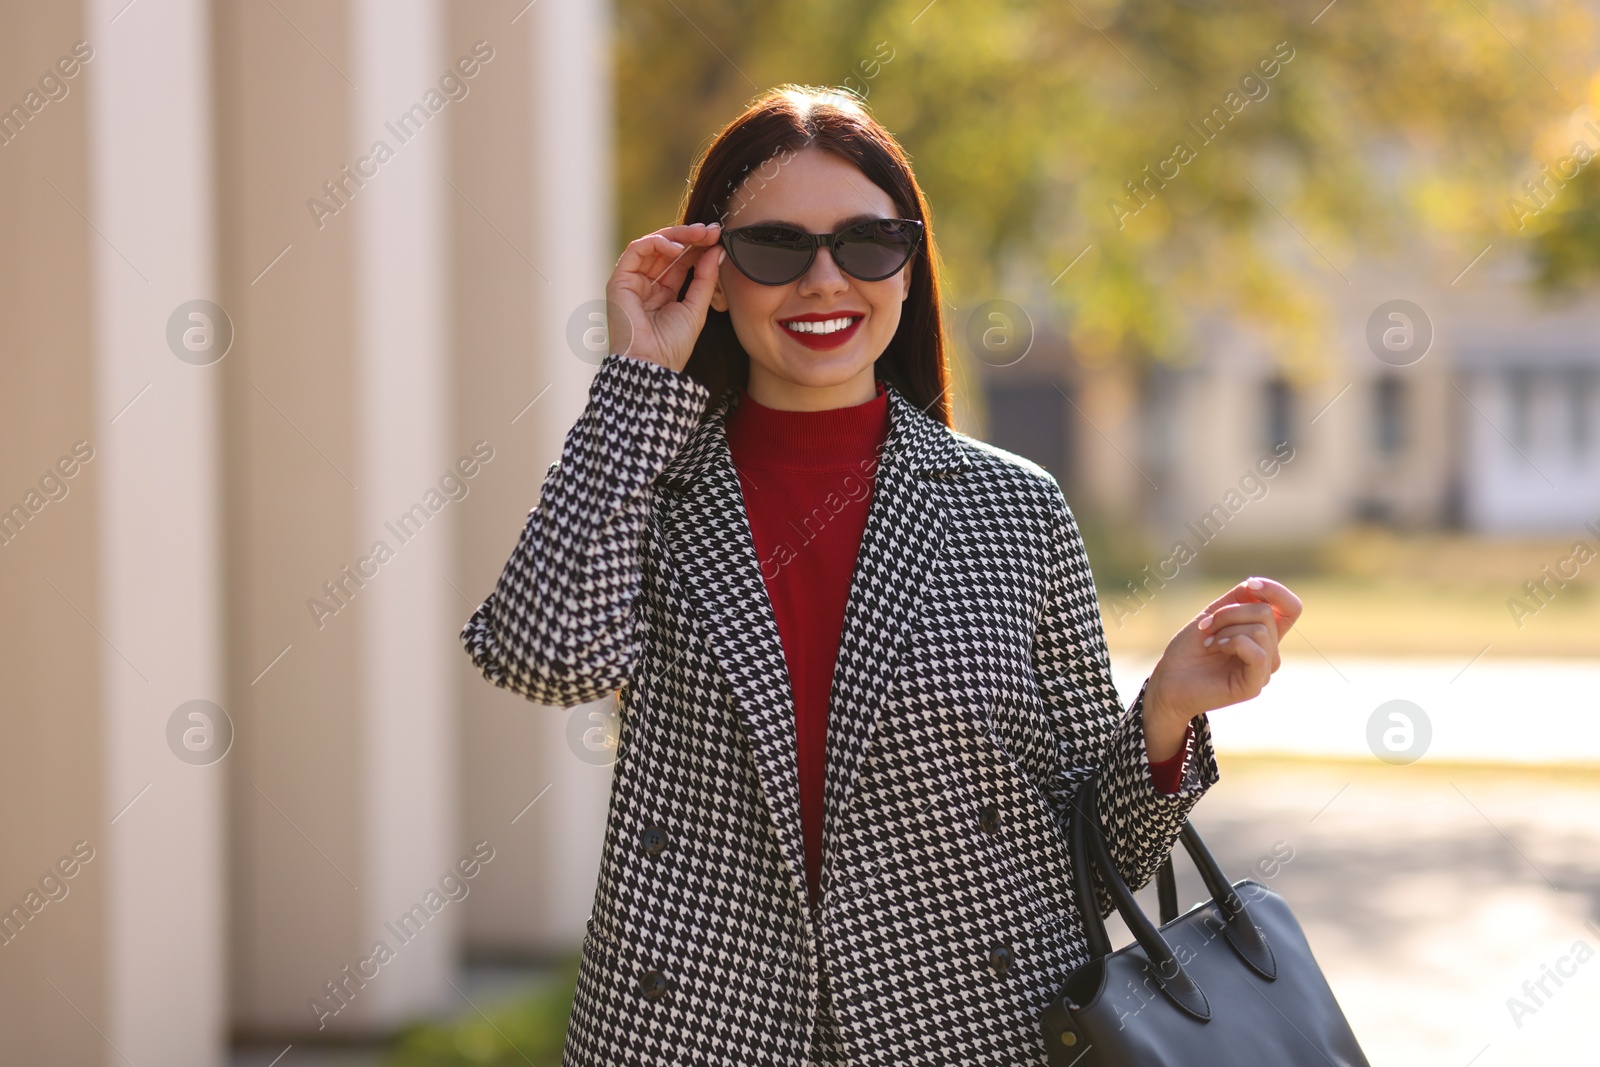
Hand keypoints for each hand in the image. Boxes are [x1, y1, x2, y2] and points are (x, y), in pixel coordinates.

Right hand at [605, 222, 723, 372]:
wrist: (652, 365)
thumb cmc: (672, 345)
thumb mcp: (696, 307)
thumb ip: (705, 278)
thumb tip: (717, 250)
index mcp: (664, 292)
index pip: (681, 260)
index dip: (699, 247)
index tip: (719, 237)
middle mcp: (646, 284)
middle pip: (669, 250)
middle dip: (691, 237)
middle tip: (712, 230)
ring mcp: (632, 281)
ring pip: (653, 245)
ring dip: (678, 235)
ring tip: (699, 235)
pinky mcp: (619, 280)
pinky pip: (637, 250)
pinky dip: (657, 243)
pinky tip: (677, 247)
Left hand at [1144, 576, 1303, 733]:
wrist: (1169, 679)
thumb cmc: (1189, 649)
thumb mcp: (1213, 614)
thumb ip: (1238, 598)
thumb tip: (1256, 585)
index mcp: (1263, 633)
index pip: (1290, 608)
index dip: (1276, 591)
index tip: (1251, 584)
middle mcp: (1269, 652)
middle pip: (1266, 612)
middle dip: (1229, 612)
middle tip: (1207, 627)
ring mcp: (1264, 669)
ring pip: (1260, 630)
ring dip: (1226, 630)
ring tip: (1210, 644)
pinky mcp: (1254, 684)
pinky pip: (1257, 652)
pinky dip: (1233, 643)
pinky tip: (1217, 649)